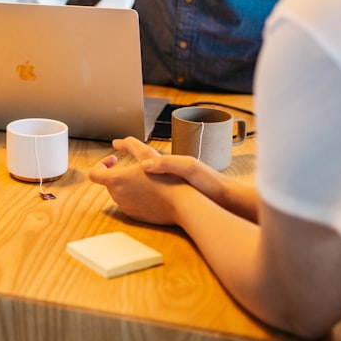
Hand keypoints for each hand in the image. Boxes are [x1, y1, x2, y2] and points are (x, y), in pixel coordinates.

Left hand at [88, 136, 190, 225]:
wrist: (181, 203)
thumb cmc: (165, 179)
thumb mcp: (147, 155)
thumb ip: (129, 145)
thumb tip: (116, 142)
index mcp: (116, 180)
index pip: (94, 173)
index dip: (101, 164)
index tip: (115, 160)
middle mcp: (117, 195)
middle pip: (109, 181)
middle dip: (119, 173)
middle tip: (136, 167)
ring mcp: (125, 207)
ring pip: (120, 192)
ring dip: (128, 184)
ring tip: (146, 179)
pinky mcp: (134, 216)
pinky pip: (129, 203)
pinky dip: (135, 196)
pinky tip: (151, 192)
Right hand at [112, 137, 227, 203]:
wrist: (225, 197)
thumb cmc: (209, 182)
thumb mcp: (188, 168)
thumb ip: (166, 163)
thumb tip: (144, 164)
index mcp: (166, 159)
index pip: (139, 147)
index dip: (125, 144)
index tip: (115, 143)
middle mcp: (166, 165)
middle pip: (141, 156)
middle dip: (128, 152)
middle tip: (115, 154)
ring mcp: (170, 177)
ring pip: (145, 170)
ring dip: (133, 167)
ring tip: (123, 171)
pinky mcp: (174, 189)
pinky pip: (152, 184)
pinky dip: (142, 182)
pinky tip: (143, 189)